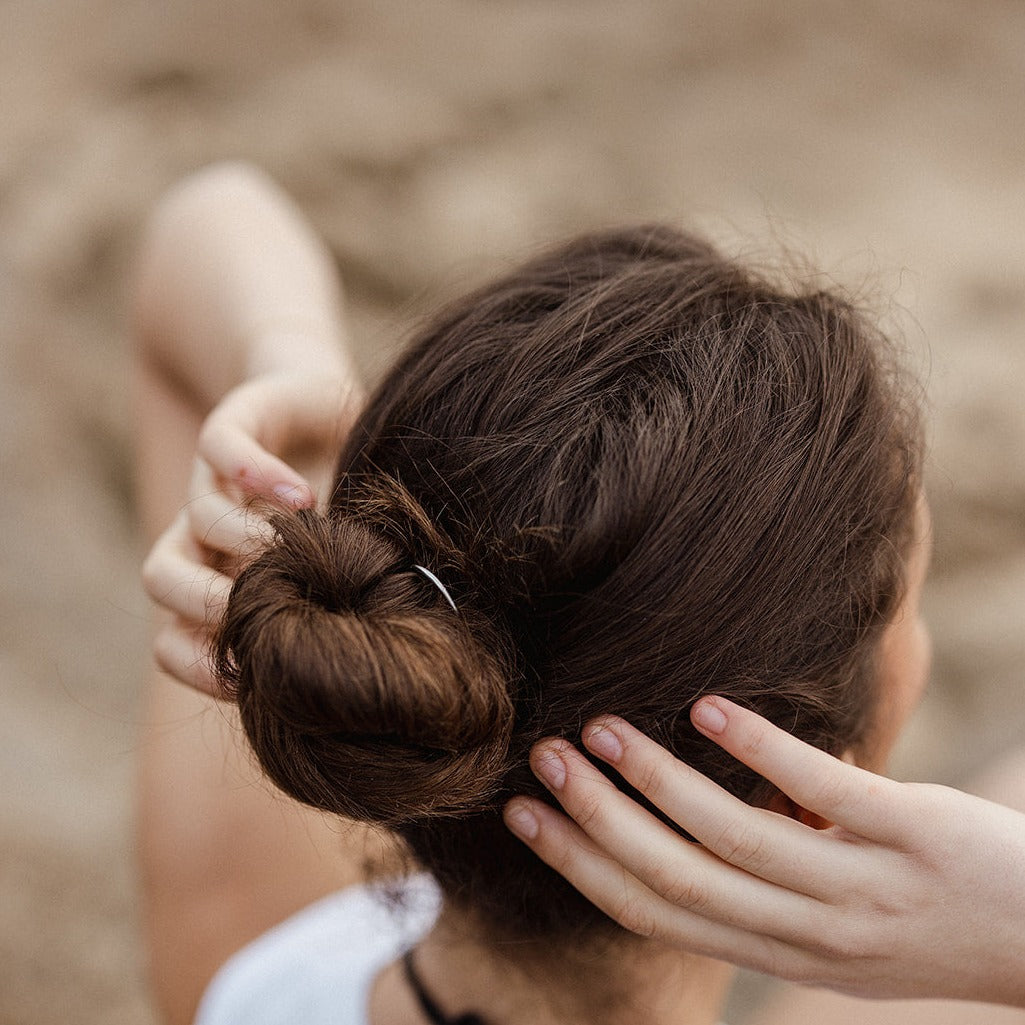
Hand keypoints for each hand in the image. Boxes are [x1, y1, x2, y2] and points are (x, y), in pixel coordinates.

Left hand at [142, 371, 362, 694]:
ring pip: (193, 519)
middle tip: (264, 616)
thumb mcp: (338, 559)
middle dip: (205, 606)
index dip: (200, 662)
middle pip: (162, 578)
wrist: (317, 401)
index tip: (248, 683)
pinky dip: (258, 473)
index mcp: (217, 575)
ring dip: (241, 539)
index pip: (174, 635)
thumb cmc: (337, 496)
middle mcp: (205, 532)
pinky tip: (302, 495)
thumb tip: (352, 664)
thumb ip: (332, 604)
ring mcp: (216, 477)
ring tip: (300, 543)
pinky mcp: (234, 422)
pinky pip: (224, 448)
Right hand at [503, 697, 1024, 1007]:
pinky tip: (707, 705)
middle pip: (678, 880)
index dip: (582, 866)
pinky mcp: (909, 835)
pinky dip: (757, 749)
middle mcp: (811, 937)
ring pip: (734, 839)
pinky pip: (820, 792)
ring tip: (605, 726)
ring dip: (657, 780)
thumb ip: (768, 877)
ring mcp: (861, 889)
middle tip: (545, 757)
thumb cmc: (928, 914)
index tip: (525, 814)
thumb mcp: (835, 921)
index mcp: (779, 951)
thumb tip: (700, 804)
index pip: (658, 913)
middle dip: (598, 820)